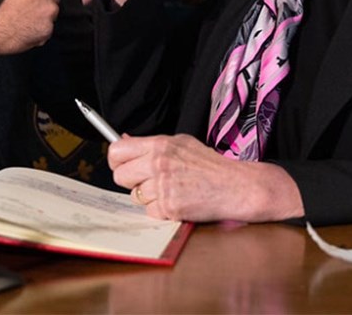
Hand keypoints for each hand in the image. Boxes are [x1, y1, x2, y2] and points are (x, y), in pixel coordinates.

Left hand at [109, 134, 303, 222]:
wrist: (235, 185)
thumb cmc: (209, 165)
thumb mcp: (181, 143)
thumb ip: (151, 144)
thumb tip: (124, 140)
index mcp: (160, 144)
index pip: (118, 150)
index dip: (116, 160)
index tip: (122, 165)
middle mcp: (158, 163)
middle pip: (120, 176)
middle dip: (130, 181)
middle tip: (145, 181)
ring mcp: (163, 186)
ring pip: (134, 196)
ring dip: (147, 197)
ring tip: (168, 190)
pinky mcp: (170, 207)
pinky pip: (149, 212)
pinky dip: (160, 211)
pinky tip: (175, 202)